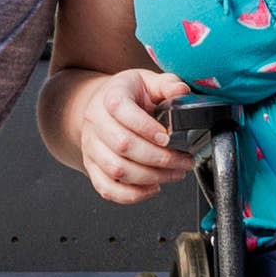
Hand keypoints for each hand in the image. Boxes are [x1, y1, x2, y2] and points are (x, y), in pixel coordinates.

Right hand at [75, 68, 194, 203]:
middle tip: (183, 161)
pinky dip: (132, 194)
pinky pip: (107, 188)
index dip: (146, 127)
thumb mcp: (148, 81)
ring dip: (151, 177)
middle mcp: (96, 122)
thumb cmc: (128, 95)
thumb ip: (168, 85)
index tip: (168, 137)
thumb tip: (182, 91)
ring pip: (116, 170)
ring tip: (175, 174)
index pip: (121, 110)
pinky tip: (153, 188)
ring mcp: (92, 147)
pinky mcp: (91, 167)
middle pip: (123, 145)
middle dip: (159, 157)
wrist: (102, 106)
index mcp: (110, 97)